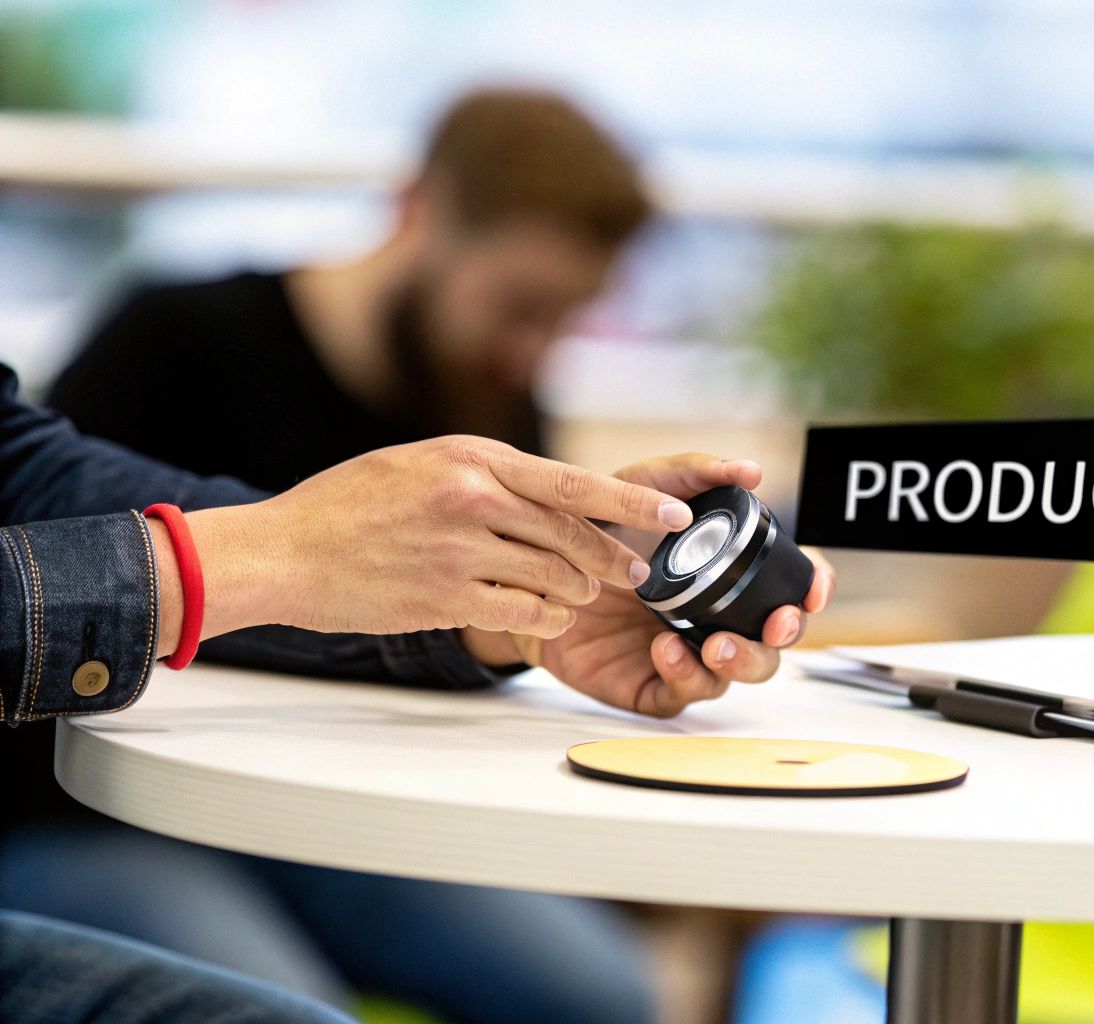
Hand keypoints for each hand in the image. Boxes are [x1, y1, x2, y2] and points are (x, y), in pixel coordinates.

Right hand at [175, 435, 692, 645]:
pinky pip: (522, 614)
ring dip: (576, 593)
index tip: (675, 513)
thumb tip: (547, 494)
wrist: (281, 551)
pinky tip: (542, 617)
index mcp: (472, 459)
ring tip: (579, 595)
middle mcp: (472, 501)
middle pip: (573, 536)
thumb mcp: (421, 464)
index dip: (633, 503)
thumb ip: (485, 475)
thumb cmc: (348, 505)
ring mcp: (459, 553)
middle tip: (634, 574)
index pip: (574, 483)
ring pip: (554, 579)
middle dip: (612, 560)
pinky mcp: (444, 600)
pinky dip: (541, 619)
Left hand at [474, 453, 836, 716]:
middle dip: (783, 635)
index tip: (813, 589)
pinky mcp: (650, 684)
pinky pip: (681, 694)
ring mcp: (686, 653)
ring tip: (713, 643)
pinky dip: (684, 677)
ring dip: (737, 661)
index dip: (812, 589)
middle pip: (773, 640)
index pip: (789, 586)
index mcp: (726, 575)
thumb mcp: (642, 486)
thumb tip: (751, 470)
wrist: (528, 571)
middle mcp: (714, 616)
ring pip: (735, 674)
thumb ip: (694, 474)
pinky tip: (665, 649)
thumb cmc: (591, 528)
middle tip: (774, 625)